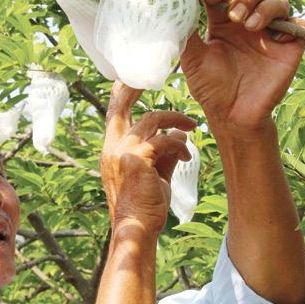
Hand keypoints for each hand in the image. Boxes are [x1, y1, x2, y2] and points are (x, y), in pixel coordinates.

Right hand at [100, 82, 196, 236]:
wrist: (136, 227)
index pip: (113, 114)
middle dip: (136, 86)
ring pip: (152, 119)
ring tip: (193, 127)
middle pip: (122, 105)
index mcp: (111, 150)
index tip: (130, 79)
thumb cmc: (144, 204)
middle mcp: (112, 147)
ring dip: (176, 119)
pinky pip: (164, 139)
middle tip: (155, 76)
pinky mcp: (137, 158)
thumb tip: (179, 133)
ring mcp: (122, 151)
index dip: (121, 94)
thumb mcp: (155, 173)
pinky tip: (187, 158)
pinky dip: (179, 146)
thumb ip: (164, 151)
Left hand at [181, 0, 304, 137]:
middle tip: (235, 15)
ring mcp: (269, 34)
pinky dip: (293, 25)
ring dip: (266, 7)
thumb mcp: (193, 61)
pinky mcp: (288, 47)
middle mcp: (247, 24)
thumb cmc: (210, 89)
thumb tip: (174, 12)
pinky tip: (277, 40)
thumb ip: (186, 36)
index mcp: (223, 23)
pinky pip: (300, 25)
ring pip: (278, 2)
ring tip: (252, 27)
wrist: (232, 115)